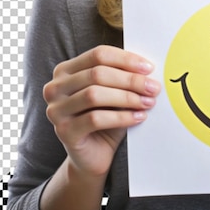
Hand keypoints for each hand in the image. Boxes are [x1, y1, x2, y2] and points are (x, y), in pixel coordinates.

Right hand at [43, 45, 159, 178]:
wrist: (94, 154)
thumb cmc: (106, 117)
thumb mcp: (114, 91)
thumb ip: (123, 76)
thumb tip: (147, 67)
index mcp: (65, 70)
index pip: (98, 54)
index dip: (126, 59)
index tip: (149, 68)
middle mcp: (55, 87)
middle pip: (97, 74)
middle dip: (130, 80)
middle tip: (154, 87)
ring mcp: (56, 110)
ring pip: (94, 95)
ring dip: (127, 97)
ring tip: (148, 102)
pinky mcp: (63, 132)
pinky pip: (95, 119)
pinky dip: (121, 116)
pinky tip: (138, 117)